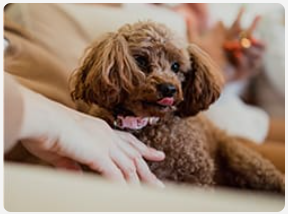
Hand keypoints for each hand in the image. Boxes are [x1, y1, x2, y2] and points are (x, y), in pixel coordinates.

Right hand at [18, 85, 164, 187]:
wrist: (40, 119)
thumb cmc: (48, 131)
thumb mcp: (64, 152)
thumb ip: (73, 166)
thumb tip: (78, 177)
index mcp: (101, 131)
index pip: (128, 141)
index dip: (142, 149)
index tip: (154, 155)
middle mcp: (107, 136)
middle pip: (134, 155)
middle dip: (148, 169)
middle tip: (159, 182)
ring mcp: (105, 144)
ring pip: (130, 166)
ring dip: (140, 182)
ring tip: (153, 192)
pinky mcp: (98, 153)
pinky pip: (116, 174)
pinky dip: (123, 186)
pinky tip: (128, 196)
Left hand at [188, 7, 264, 81]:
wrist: (201, 78)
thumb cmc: (198, 59)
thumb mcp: (194, 43)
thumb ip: (191, 30)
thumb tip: (186, 16)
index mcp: (226, 38)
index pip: (236, 24)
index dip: (240, 15)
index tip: (243, 6)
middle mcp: (235, 47)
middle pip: (248, 34)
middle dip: (253, 26)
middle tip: (256, 17)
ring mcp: (239, 59)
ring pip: (251, 49)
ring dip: (248, 45)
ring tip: (241, 43)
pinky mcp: (239, 72)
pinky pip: (246, 65)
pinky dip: (242, 59)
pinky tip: (236, 55)